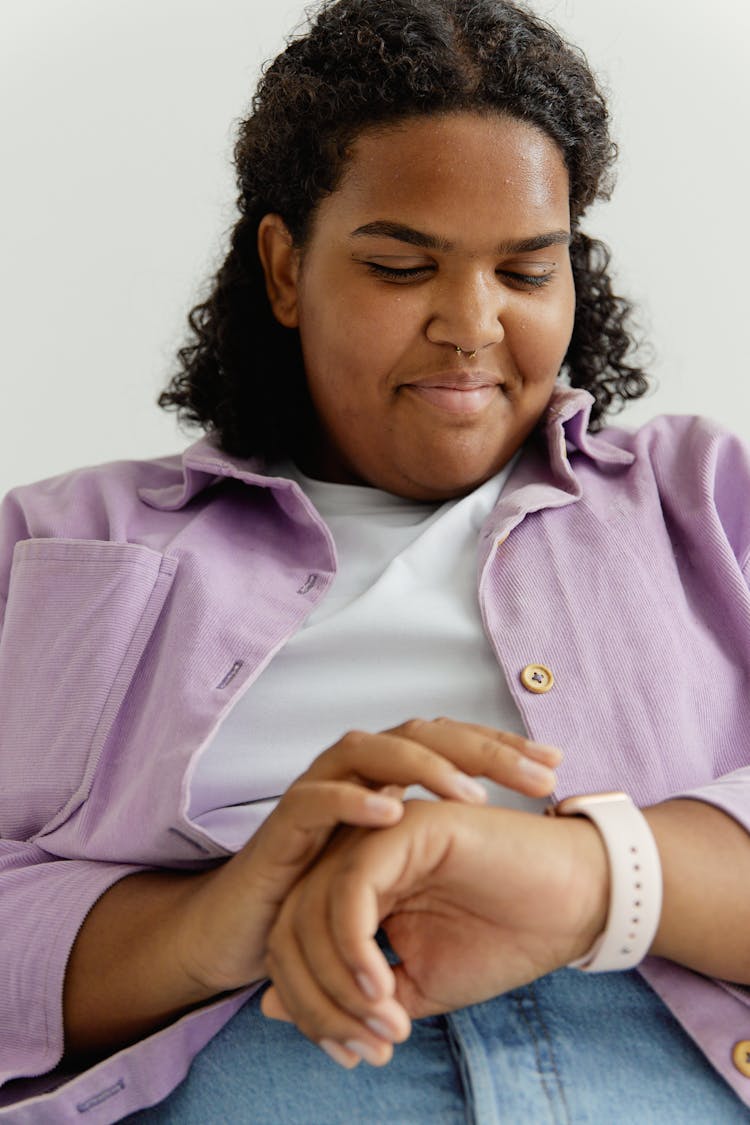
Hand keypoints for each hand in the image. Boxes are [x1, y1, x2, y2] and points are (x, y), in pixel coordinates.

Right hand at [174, 719, 561, 998]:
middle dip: (481, 750)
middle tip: (537, 777)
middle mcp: (355, 770)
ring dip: (424, 766)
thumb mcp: (398, 866)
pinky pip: (317, 798)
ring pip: (371, 748)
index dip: (501, 748)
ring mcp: (318, 788)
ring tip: (472, 794)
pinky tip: (392, 813)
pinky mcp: (283, 823)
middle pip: (421, 732)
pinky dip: (353, 800)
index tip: (555, 766)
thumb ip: (439, 846)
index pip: (449, 742)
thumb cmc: (329, 896)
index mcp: (387, 775)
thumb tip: (514, 843)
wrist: (249, 930)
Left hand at [263, 799, 606, 1066]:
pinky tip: (382, 987)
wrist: (575, 905)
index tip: (352, 1056)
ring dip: (337, 984)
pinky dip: (354, 947)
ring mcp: (380, 835)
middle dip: (317, 1002)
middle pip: (291, 927)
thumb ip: (350, 994)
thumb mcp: (417, 984)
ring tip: (385, 1025)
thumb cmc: (504, 939)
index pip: (294, 942)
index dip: (309, 1007)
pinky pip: (352, 888)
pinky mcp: (407, 827)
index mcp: (356, 885)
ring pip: (311, 910)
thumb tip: (273, 1007)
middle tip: (364, 1050)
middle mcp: (358, 855)